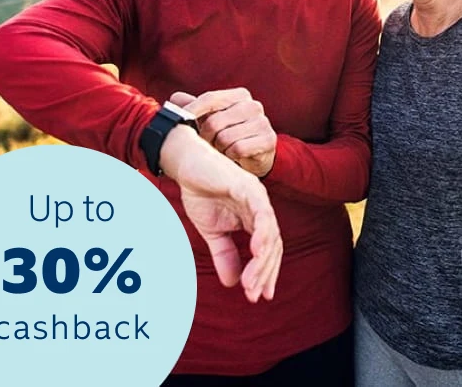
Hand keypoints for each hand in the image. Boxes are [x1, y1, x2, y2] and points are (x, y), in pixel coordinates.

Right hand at [159, 124, 281, 301]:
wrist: (187, 165)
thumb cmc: (201, 192)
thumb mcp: (212, 231)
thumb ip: (224, 253)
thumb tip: (232, 283)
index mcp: (255, 217)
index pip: (269, 249)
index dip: (266, 272)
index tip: (260, 296)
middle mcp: (261, 207)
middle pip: (274, 244)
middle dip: (265, 272)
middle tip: (255, 295)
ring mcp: (257, 196)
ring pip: (271, 232)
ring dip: (262, 260)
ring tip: (252, 283)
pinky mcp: (248, 187)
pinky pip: (262, 212)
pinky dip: (262, 232)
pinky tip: (257, 251)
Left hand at [171, 89, 276, 177]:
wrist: (254, 155)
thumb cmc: (229, 133)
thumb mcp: (210, 119)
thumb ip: (193, 107)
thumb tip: (175, 98)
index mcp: (240, 95)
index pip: (210, 98)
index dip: (192, 110)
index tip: (180, 120)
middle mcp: (253, 105)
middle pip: (215, 121)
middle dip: (206, 136)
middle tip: (209, 142)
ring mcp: (263, 122)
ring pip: (225, 138)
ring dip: (219, 148)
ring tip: (222, 149)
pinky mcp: (268, 140)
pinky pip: (238, 149)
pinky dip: (231, 156)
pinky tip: (234, 155)